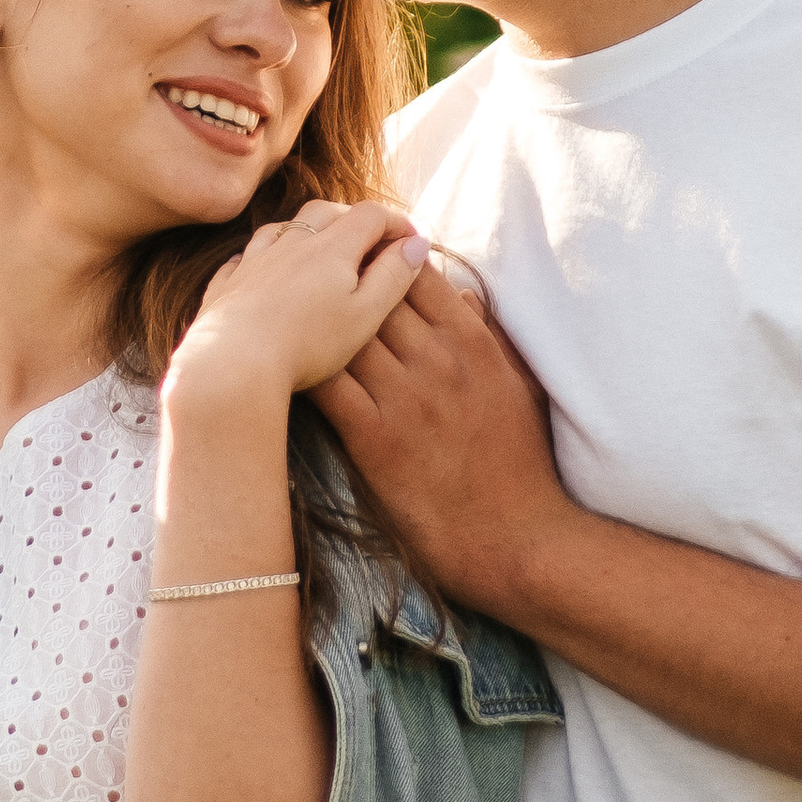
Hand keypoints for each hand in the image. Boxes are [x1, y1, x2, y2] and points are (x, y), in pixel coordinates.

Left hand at [169, 200, 426, 411]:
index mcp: (332, 247)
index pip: (371, 215)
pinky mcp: (228, 284)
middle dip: (353, 219)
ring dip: (308, 230)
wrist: (235, 363)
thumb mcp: (366, 314)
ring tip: (320, 250)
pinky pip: (246, 257)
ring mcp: (255, 260)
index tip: (412, 241)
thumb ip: (394, 276)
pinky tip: (265, 269)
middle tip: (371, 242)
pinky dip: (264, 256)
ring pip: (285, 227)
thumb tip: (416, 244)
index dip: (396, 222)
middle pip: (327, 211)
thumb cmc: (308, 344)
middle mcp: (291, 243)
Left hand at [313, 262, 572, 615]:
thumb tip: (462, 291)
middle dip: (341, 288)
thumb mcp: (517, 384)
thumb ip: (488, 333)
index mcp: (472, 342)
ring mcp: (405, 397)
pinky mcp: (374, 436)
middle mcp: (437, 360)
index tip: (360, 268)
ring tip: (288, 320)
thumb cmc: (519, 462)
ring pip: (343, 335)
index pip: (416, 276)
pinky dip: (303, 369)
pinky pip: (328, 385)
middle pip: (372, 297)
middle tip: (310, 287)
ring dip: (315, 326)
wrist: (514, 536)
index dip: (382, 265)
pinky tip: (282, 365)